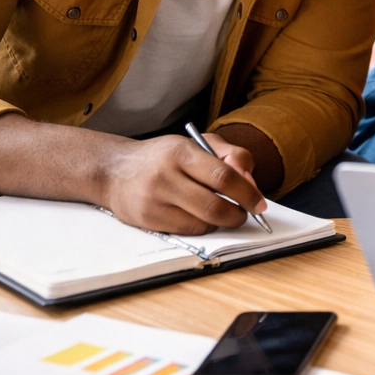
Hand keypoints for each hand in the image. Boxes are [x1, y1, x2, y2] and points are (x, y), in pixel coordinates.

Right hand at [100, 133, 268, 235]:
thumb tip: (251, 181)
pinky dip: (202, 227)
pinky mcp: (146, 220)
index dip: (248, 193)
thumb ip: (232, 155)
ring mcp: (153, 200)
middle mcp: (165, 176)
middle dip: (238, 214)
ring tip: (223, 213)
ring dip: (221, 222)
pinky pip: (186, 231)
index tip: (260, 203)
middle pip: (215, 206)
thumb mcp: (199, 143)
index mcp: (181, 152)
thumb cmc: (165, 156)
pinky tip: (202, 217)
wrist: (114, 170)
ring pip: (202, 223)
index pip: (224, 177)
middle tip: (245, 213)